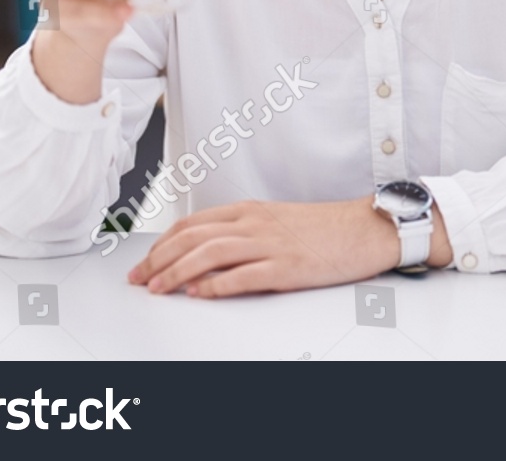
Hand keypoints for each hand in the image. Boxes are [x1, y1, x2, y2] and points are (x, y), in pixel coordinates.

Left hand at [127, 197, 451, 297]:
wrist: (366, 229)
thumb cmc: (325, 228)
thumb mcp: (277, 220)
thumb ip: (242, 231)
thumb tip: (206, 251)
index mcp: (250, 210)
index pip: (192, 223)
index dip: (162, 243)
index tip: (146, 261)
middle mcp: (255, 223)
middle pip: (193, 236)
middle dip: (159, 259)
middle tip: (139, 278)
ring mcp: (270, 244)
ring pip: (210, 254)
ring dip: (177, 272)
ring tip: (159, 288)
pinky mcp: (287, 267)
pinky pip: (243, 275)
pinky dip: (216, 285)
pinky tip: (199, 294)